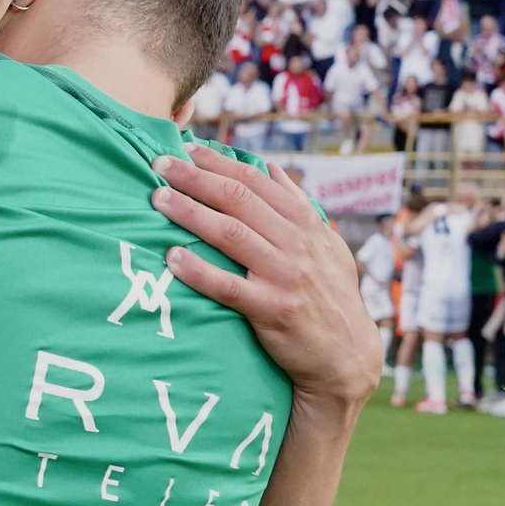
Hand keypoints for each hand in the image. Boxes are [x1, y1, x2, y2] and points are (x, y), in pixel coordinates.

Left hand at [151, 146, 382, 410]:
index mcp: (305, 223)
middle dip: (196, 177)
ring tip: (158, 200)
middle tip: (160, 164)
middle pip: (238, 199)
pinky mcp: (273, 311)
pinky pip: (229, 287)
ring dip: (191, 213)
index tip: (187, 148)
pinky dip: (199, 271)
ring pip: (231, 234)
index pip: (256, 181)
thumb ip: (298, 206)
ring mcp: (285, 276)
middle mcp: (296, 244)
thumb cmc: (330, 296)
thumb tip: (271, 167)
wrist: (346, 357)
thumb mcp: (327, 245)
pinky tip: (172, 258)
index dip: (219, 161)